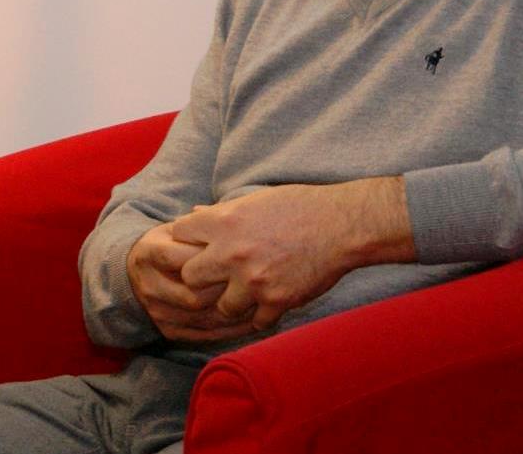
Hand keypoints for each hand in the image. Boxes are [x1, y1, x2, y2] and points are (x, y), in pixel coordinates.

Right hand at [126, 222, 258, 342]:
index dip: (216, 259)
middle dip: (228, 290)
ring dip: (234, 313)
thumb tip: (233, 218)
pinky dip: (230, 329)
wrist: (141, 269)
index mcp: (150, 252)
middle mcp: (149, 285)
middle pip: (195, 296)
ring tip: (260, 302)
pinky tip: (251, 318)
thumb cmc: (173, 241)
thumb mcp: (181, 228)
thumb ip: (203, 224)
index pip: (185, 261)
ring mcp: (157, 311)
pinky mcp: (168, 330)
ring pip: (202, 318)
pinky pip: (203, 335)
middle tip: (257, 282)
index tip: (243, 252)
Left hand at [171, 178, 414, 331]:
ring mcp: (253, 280)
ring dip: (232, 302)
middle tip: (216, 276)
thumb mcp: (255, 200)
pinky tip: (270, 301)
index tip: (197, 244)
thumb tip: (193, 214)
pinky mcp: (276, 301)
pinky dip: (262, 314)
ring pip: (221, 307)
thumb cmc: (299, 206)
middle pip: (189, 277)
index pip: (180, 234)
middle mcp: (232, 252)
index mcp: (225, 221)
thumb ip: (221, 212)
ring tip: (247, 292)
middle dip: (201, 278)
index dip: (187, 240)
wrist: (341, 225)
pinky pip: (255, 321)